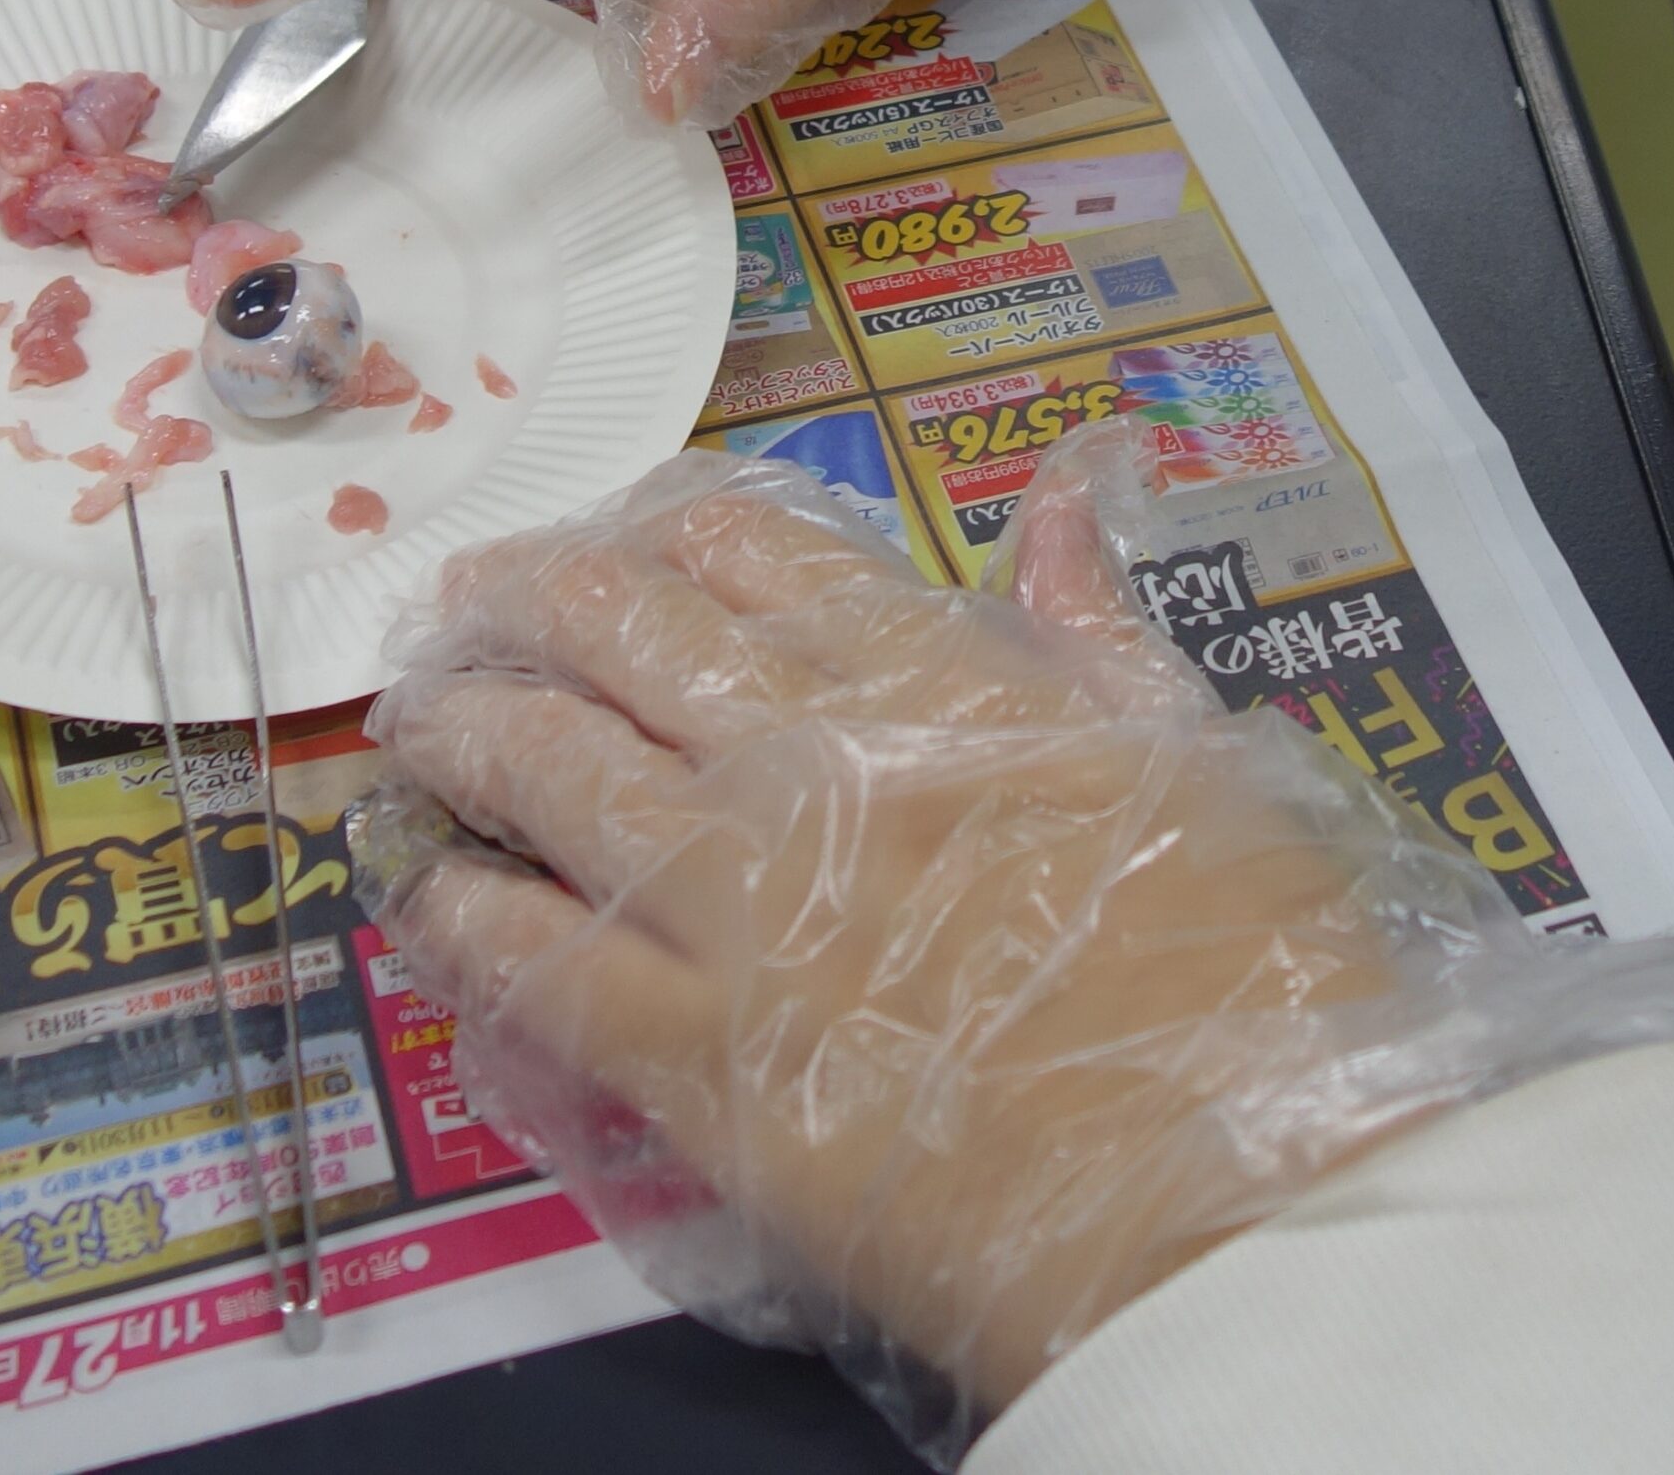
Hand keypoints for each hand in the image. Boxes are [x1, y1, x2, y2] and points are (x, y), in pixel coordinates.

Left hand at [360, 439, 1433, 1436]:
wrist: (1237, 1188)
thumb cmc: (1259, 976)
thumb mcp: (1202, 759)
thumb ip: (1100, 627)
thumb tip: (1064, 485)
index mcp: (938, 679)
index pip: (753, 551)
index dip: (656, 532)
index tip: (613, 542)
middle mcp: (811, 761)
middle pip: (617, 635)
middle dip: (522, 605)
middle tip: (460, 606)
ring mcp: (740, 908)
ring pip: (553, 775)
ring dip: (466, 732)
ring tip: (415, 721)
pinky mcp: (698, 1061)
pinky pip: (540, 969)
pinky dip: (464, 921)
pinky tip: (424, 897)